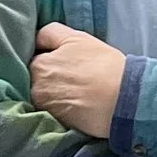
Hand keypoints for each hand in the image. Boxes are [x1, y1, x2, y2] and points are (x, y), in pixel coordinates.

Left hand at [30, 20, 126, 141]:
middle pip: (33, 78)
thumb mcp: (77, 38)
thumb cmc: (103, 65)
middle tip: (67, 76)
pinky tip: (73, 103)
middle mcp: (35, 87)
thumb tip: (36, 39)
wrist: (124, 99)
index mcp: (38, 64)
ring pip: (41, 95)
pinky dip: (58, 106)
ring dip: (50, 92)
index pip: (32, 56)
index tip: (61, 59)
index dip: (46, 55)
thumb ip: (51, 34)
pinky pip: (50, 111)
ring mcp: (44, 107)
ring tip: (71, 90)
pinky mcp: (56, 123)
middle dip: (45, 75)